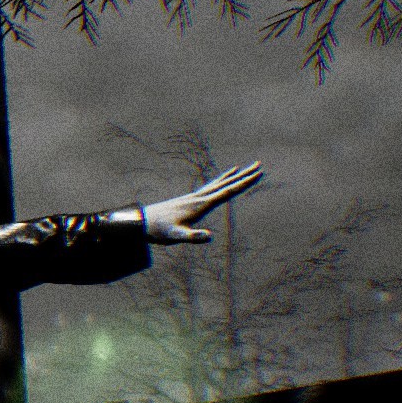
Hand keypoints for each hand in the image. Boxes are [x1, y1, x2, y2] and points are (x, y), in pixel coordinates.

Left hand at [141, 162, 263, 243]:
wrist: (142, 222)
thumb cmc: (159, 231)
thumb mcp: (176, 236)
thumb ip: (191, 237)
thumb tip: (208, 236)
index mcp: (201, 204)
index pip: (227, 192)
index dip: (243, 183)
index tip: (257, 174)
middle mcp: (199, 198)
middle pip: (226, 184)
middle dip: (243, 176)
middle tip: (259, 165)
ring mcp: (194, 198)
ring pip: (218, 184)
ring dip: (232, 177)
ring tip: (243, 168)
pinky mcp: (189, 200)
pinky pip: (209, 188)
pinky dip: (218, 182)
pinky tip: (221, 181)